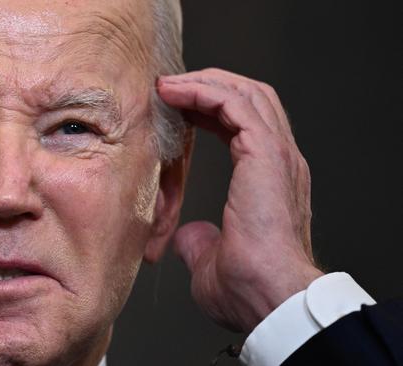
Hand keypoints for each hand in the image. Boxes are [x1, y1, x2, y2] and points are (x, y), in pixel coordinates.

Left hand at [157, 68, 323, 332]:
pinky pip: (234, 103)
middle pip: (250, 99)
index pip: (245, 124)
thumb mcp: (210, 260)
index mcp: (270, 180)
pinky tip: (175, 93)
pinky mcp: (265, 152)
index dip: (211, 110)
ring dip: (203, 83)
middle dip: (208, 86)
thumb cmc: (247, 287)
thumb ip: (200, 241)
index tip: (179, 108)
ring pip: (245, 93)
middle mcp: (279, 160)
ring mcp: (277, 153)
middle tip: (172, 88)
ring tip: (169, 85)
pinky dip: (204, 91)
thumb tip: (188, 236)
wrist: (269, 296)